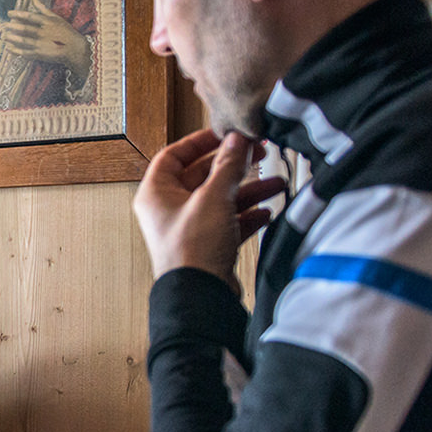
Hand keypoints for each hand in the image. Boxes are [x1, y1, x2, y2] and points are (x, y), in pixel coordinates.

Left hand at [4, 7, 89, 82]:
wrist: (74, 49)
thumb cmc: (65, 31)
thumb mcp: (56, 17)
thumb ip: (42, 8)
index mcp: (48, 22)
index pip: (30, 17)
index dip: (18, 14)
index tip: (9, 13)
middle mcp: (44, 33)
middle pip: (25, 29)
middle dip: (12, 27)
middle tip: (2, 25)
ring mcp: (41, 44)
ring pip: (23, 41)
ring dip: (11, 38)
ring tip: (2, 36)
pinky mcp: (40, 54)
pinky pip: (25, 52)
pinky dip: (16, 51)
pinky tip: (8, 48)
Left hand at [132, 130, 286, 292]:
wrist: (201, 296)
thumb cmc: (193, 250)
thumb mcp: (213, 198)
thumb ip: (228, 167)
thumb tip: (237, 140)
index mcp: (156, 194)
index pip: (173, 156)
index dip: (198, 142)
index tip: (224, 134)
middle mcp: (168, 210)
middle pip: (202, 176)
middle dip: (233, 166)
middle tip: (259, 154)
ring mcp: (188, 229)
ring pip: (220, 200)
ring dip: (248, 191)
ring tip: (276, 184)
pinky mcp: (206, 246)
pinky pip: (228, 223)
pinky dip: (247, 216)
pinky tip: (266, 212)